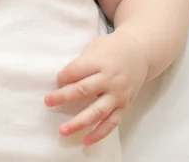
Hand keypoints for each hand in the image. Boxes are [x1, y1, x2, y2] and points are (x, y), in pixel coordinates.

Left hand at [44, 31, 147, 145]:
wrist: (139, 53)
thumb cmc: (112, 48)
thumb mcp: (95, 47)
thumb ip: (81, 62)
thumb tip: (63, 80)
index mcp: (100, 62)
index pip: (77, 70)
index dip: (63, 76)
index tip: (56, 80)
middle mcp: (110, 79)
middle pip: (84, 91)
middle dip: (63, 97)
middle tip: (48, 102)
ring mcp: (118, 95)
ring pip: (97, 112)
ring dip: (78, 123)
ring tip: (63, 130)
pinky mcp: (124, 106)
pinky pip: (111, 123)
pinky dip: (99, 134)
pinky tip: (86, 141)